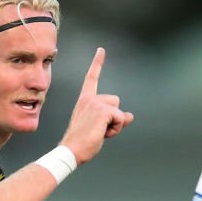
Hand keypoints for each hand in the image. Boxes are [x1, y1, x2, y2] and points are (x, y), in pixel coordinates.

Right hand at [60, 48, 133, 163]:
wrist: (71, 150)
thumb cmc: (82, 141)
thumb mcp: (99, 127)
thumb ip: (114, 119)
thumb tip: (130, 116)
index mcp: (84, 100)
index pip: (91, 78)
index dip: (97, 63)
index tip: (101, 50)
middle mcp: (89, 99)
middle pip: (115, 100)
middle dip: (114, 116)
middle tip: (99, 129)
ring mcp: (95, 104)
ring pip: (119, 110)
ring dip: (116, 124)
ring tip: (100, 132)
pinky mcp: (102, 111)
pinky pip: (120, 118)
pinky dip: (116, 129)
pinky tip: (103, 133)